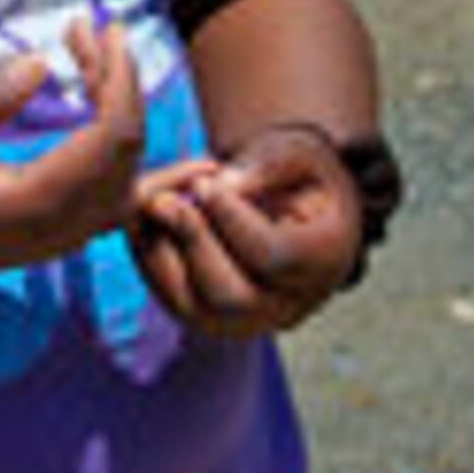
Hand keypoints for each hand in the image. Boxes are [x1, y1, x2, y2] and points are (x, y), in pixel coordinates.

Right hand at [0, 17, 145, 289]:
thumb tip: (40, 61)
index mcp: (37, 204)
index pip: (110, 138)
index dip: (119, 80)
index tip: (109, 31)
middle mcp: (66, 225)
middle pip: (126, 146)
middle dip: (119, 79)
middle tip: (92, 30)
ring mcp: (71, 233)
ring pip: (127, 163)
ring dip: (118, 102)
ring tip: (89, 51)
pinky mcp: (67, 228)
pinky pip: (115, 180)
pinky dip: (114, 131)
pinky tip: (97, 93)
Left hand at [128, 122, 359, 338]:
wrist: (293, 201)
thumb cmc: (299, 173)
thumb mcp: (299, 152)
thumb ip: (269, 165)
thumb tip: (222, 185)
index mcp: (325, 260)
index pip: (273, 257)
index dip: (231, 220)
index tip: (205, 182)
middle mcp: (290, 305)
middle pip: (231, 297)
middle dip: (191, 243)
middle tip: (164, 199)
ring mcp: (249, 319)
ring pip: (193, 309)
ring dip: (160, 255)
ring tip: (153, 203)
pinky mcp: (212, 317)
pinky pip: (173, 302)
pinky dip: (151, 262)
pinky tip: (148, 221)